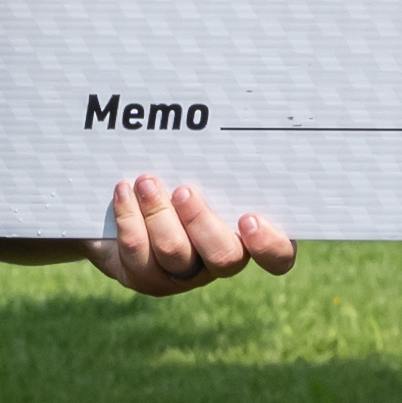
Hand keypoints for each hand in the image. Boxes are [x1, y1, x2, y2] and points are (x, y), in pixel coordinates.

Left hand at [95, 173, 297, 296]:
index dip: (268, 245)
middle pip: (224, 258)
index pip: (278, 256)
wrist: (125, 196)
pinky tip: (123, 191)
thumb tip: (221, 124)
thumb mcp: (201, 162)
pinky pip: (138, 253)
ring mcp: (184, 274)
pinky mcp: (147, 277)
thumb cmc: (178, 170)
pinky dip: (129, 217)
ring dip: (158, 213)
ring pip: (175, 253)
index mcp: (249, 234)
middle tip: (184, 191)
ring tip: (145, 182)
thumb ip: (216, 158)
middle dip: (201, 222)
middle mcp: (221, 259)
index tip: (248, 218)